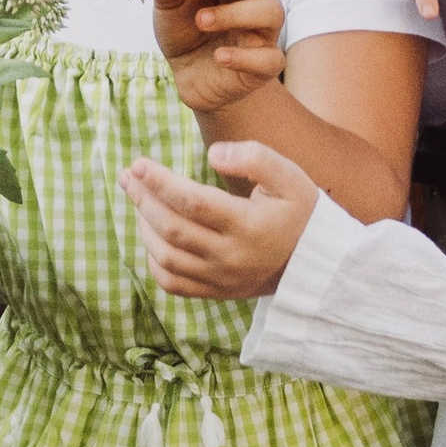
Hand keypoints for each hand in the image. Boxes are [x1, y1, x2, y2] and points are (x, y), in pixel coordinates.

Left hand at [121, 141, 319, 300]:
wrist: (317, 263)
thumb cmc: (300, 212)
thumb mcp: (289, 176)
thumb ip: (254, 158)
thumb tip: (212, 154)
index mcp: (248, 225)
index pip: (192, 202)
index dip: (160, 182)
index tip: (139, 164)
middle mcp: (231, 256)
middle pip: (172, 228)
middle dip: (144, 199)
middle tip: (128, 176)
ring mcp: (221, 278)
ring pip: (167, 257)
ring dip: (144, 227)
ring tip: (139, 201)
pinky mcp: (217, 292)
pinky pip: (173, 284)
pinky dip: (154, 261)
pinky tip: (152, 236)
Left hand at [153, 0, 286, 115]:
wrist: (191, 76)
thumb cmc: (185, 31)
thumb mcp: (168, 5)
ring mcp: (264, 32)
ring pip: (271, 11)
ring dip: (234, 13)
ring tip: (201, 21)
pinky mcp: (266, 65)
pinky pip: (271, 59)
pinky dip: (244, 57)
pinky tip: (219, 57)